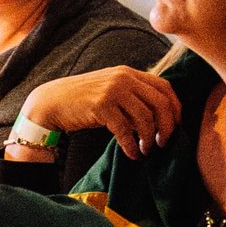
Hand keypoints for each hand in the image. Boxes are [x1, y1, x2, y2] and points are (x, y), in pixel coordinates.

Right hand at [16, 65, 180, 160]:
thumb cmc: (82, 101)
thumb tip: (159, 118)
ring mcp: (112, 90)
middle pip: (160, 103)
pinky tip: (132, 154)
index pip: (165, 87)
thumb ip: (133, 96)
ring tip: (146, 150)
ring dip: (149, 138)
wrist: (51, 102)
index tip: (174, 126)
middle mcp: (123, 78)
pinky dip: (131, 145)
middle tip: (164, 143)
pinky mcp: (100, 106)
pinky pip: (125, 130)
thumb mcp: (110, 90)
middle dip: (167, 126)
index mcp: (129, 72)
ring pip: (145, 117)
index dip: (175, 109)